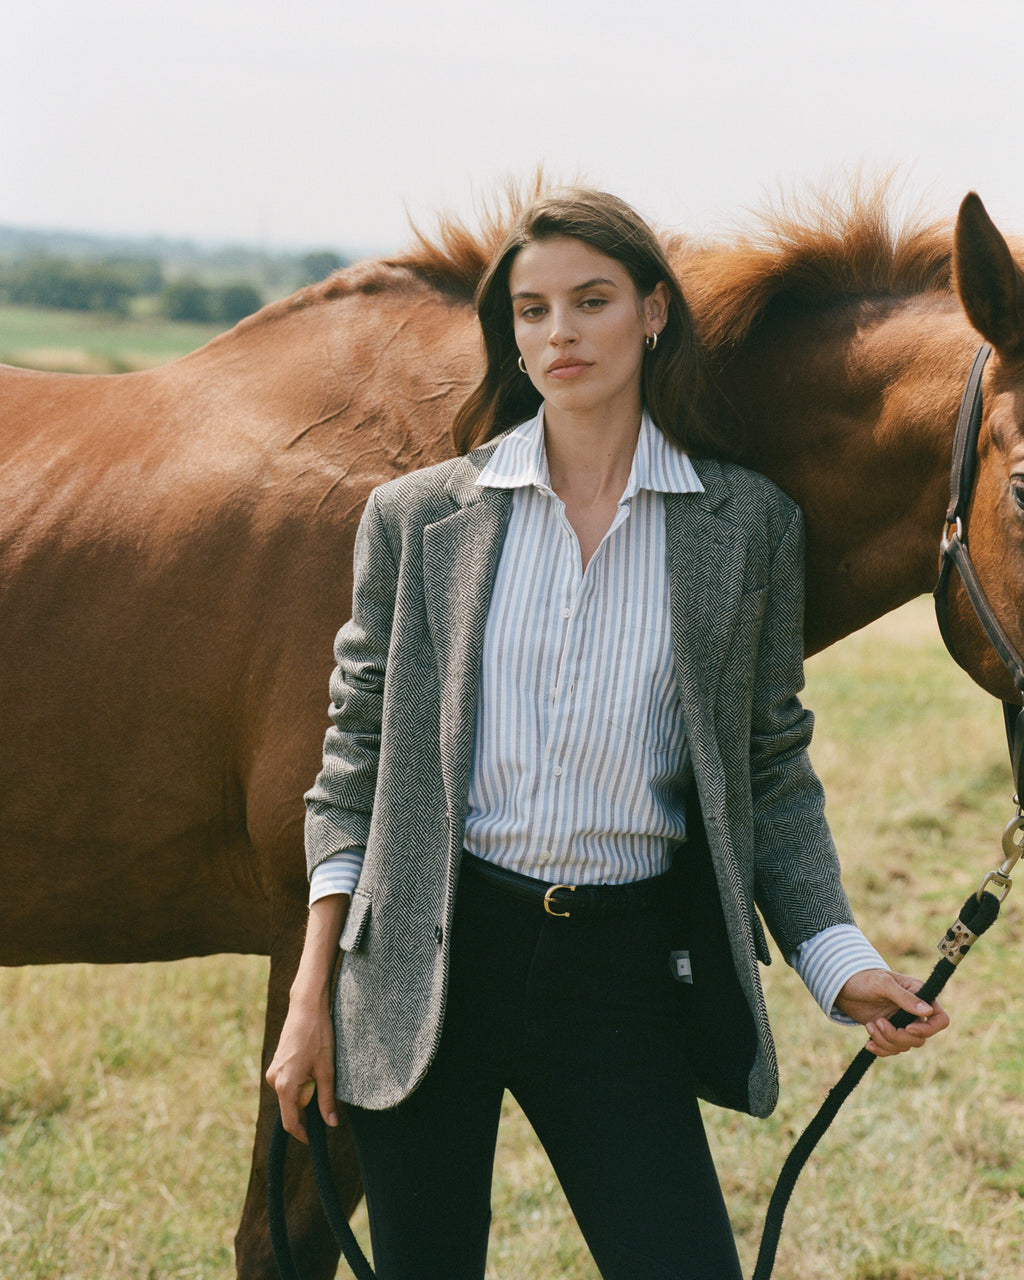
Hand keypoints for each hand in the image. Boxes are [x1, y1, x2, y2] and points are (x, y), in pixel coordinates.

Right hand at [265, 996, 337, 1143]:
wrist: (307, 1008)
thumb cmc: (318, 1036)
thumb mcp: (327, 1070)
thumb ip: (327, 1100)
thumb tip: (331, 1124)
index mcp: (285, 1085)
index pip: (290, 1122)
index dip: (302, 1133)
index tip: (313, 1139)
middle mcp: (274, 1080)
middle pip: (292, 1106)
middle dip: (308, 1104)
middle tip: (325, 1086)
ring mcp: (273, 1070)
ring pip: (291, 1093)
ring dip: (305, 1090)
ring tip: (320, 1069)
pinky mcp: (277, 1063)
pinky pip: (288, 1081)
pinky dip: (301, 1081)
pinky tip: (312, 1063)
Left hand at [835, 969, 949, 1056]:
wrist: (843, 987)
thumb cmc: (864, 978)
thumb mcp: (883, 984)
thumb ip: (904, 997)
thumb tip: (928, 1011)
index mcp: (920, 995)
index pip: (940, 1019)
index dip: (928, 1029)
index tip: (908, 1028)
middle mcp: (914, 1012)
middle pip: (920, 1038)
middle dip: (898, 1036)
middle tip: (878, 1022)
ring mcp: (902, 1024)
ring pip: (905, 1046)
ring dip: (885, 1040)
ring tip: (870, 1025)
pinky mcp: (889, 1032)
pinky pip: (893, 1050)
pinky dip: (881, 1049)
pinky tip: (868, 1043)